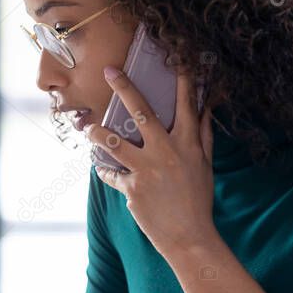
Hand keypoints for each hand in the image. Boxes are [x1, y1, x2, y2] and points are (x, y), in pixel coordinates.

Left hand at [86, 66, 217, 258]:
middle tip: (108, 71)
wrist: (189, 238)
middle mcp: (166, 151)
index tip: (176, 54)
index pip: (186, 103)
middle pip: (142, 112)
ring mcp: (146, 170)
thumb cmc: (198, 200)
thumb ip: (203, 135)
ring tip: (87, 128)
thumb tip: (206, 107)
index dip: (182, 78)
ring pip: (114, 142)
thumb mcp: (206, 165)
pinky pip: (110, 174)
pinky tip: (99, 167)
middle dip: (124, 88)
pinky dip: (104, 171)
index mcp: (188, 143)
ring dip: (97, 133)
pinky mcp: (131, 189)